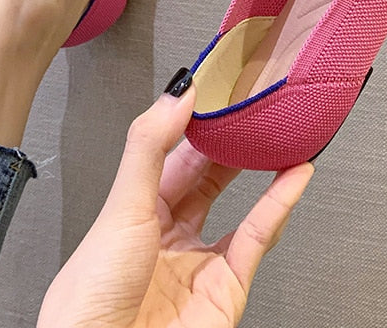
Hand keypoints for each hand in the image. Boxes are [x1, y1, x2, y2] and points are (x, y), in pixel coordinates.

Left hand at [37, 76, 313, 327]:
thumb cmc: (92, 296)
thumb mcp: (123, 204)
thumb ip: (149, 145)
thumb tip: (176, 94)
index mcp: (137, 211)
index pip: (174, 154)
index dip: (196, 123)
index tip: (217, 89)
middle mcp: (169, 234)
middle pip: (208, 177)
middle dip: (230, 142)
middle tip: (252, 107)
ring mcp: (199, 261)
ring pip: (238, 204)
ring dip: (261, 169)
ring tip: (279, 134)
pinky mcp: (226, 287)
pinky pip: (258, 237)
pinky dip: (280, 204)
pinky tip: (295, 176)